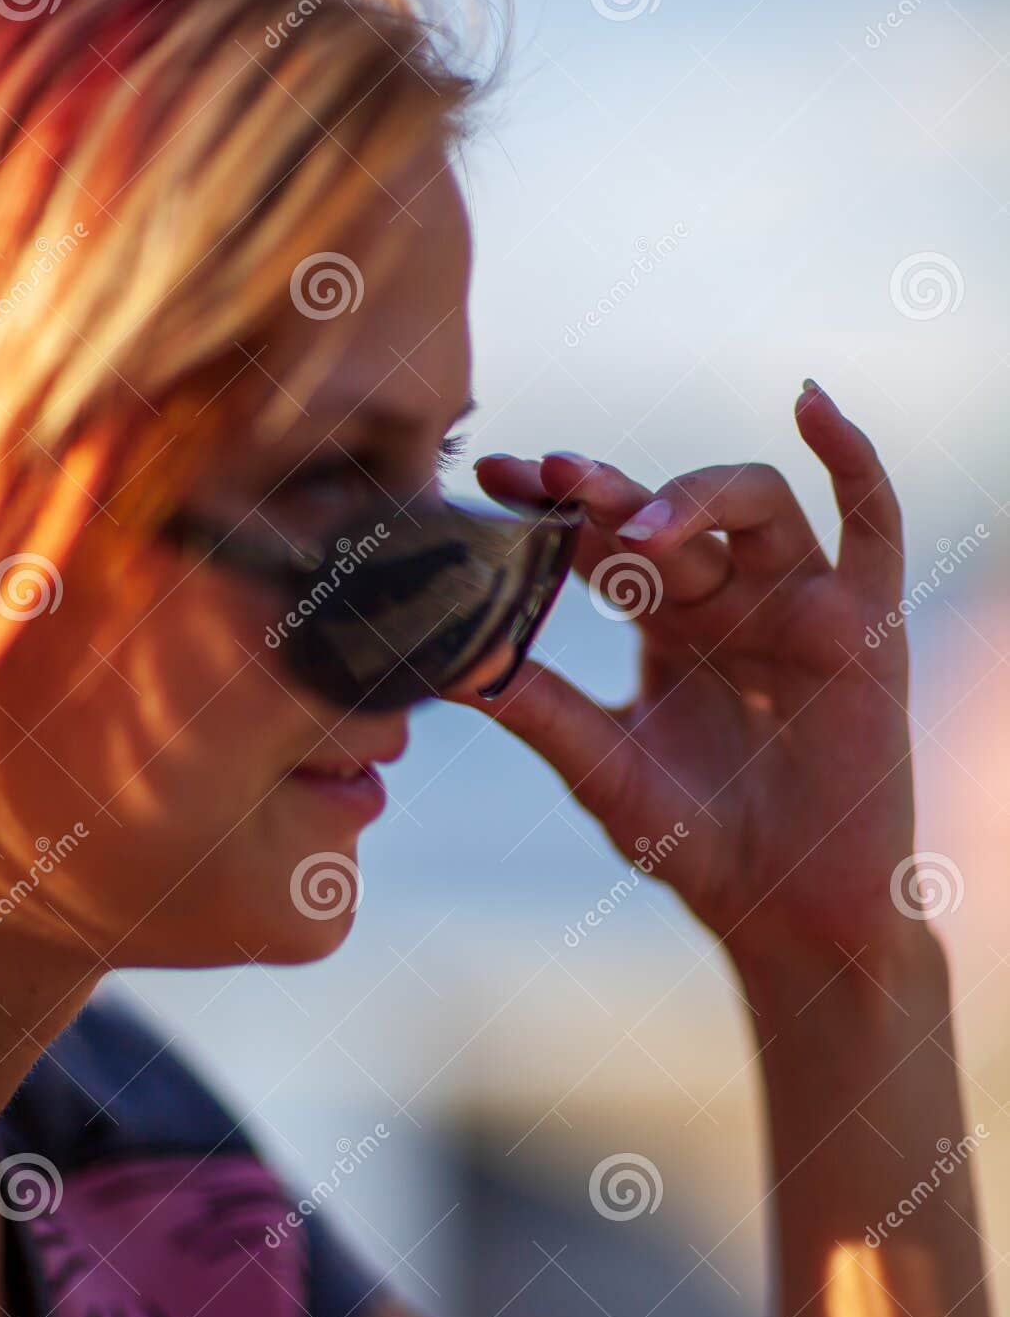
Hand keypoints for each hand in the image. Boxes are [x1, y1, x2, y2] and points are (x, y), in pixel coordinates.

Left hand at [455, 382, 915, 958]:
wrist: (786, 912)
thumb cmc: (695, 844)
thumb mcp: (603, 767)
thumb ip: (537, 706)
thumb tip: (444, 657)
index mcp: (663, 625)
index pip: (600, 544)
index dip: (550, 508)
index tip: (490, 477)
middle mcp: (728, 601)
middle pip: (666, 516)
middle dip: (605, 493)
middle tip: (546, 477)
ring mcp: (796, 603)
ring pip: (753, 504)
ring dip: (693, 497)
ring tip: (635, 531)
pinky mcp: (864, 623)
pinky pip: (872, 523)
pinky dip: (852, 460)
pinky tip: (811, 403)